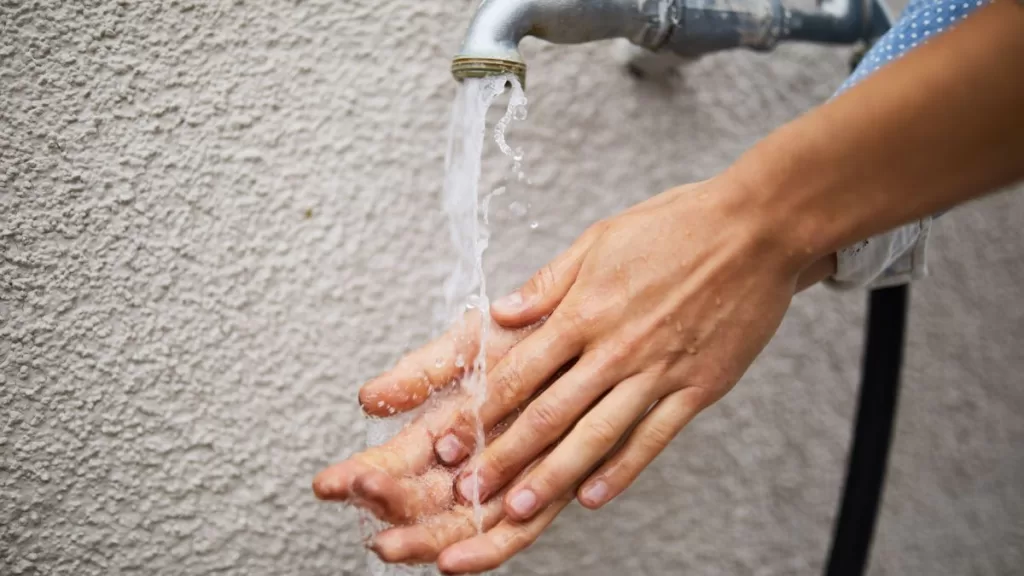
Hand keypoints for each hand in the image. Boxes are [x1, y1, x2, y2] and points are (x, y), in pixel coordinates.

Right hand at [314, 311, 577, 573]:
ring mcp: (510, 478)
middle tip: (360, 505)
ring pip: (461, 522)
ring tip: (390, 542)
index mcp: (449, 425)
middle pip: (423, 499)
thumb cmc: (536, 332)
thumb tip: (370, 399)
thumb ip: (424, 373)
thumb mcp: (473, 345)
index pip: (397, 460)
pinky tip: (453, 562)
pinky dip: (486, 549)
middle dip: (387, 508)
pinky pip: (516, 532)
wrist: (599, 323)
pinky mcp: (551, 490)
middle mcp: (475, 459)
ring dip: (423, 537)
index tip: (331, 483)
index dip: (363, 473)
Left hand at [428, 177, 830, 523]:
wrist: (756, 230)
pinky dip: (622, 470)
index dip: (481, 410)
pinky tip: (592, 496)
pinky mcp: (697, 388)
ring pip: (596, 434)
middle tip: (469, 491)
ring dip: (554, 475)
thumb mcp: (600, 240)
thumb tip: (501, 313)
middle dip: (504, 455)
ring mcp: (658, 372)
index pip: (520, 371)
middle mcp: (616, 348)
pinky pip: (653, 438)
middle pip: (549, 413)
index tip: (453, 439)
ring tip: (519, 507)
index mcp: (586, 311)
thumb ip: (548, 284)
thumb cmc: (676, 226)